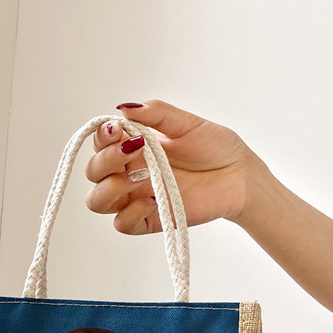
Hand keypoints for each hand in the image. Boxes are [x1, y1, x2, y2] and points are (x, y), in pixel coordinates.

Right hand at [85, 100, 270, 234]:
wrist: (239, 175)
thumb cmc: (215, 148)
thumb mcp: (185, 124)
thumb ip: (156, 114)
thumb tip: (124, 108)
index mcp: (131, 147)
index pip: (99, 144)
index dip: (101, 137)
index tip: (118, 129)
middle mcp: (128, 172)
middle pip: (93, 173)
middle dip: (105, 161)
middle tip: (133, 149)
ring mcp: (136, 198)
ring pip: (97, 202)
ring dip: (110, 188)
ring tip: (137, 177)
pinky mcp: (149, 219)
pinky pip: (122, 223)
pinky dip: (130, 212)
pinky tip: (151, 199)